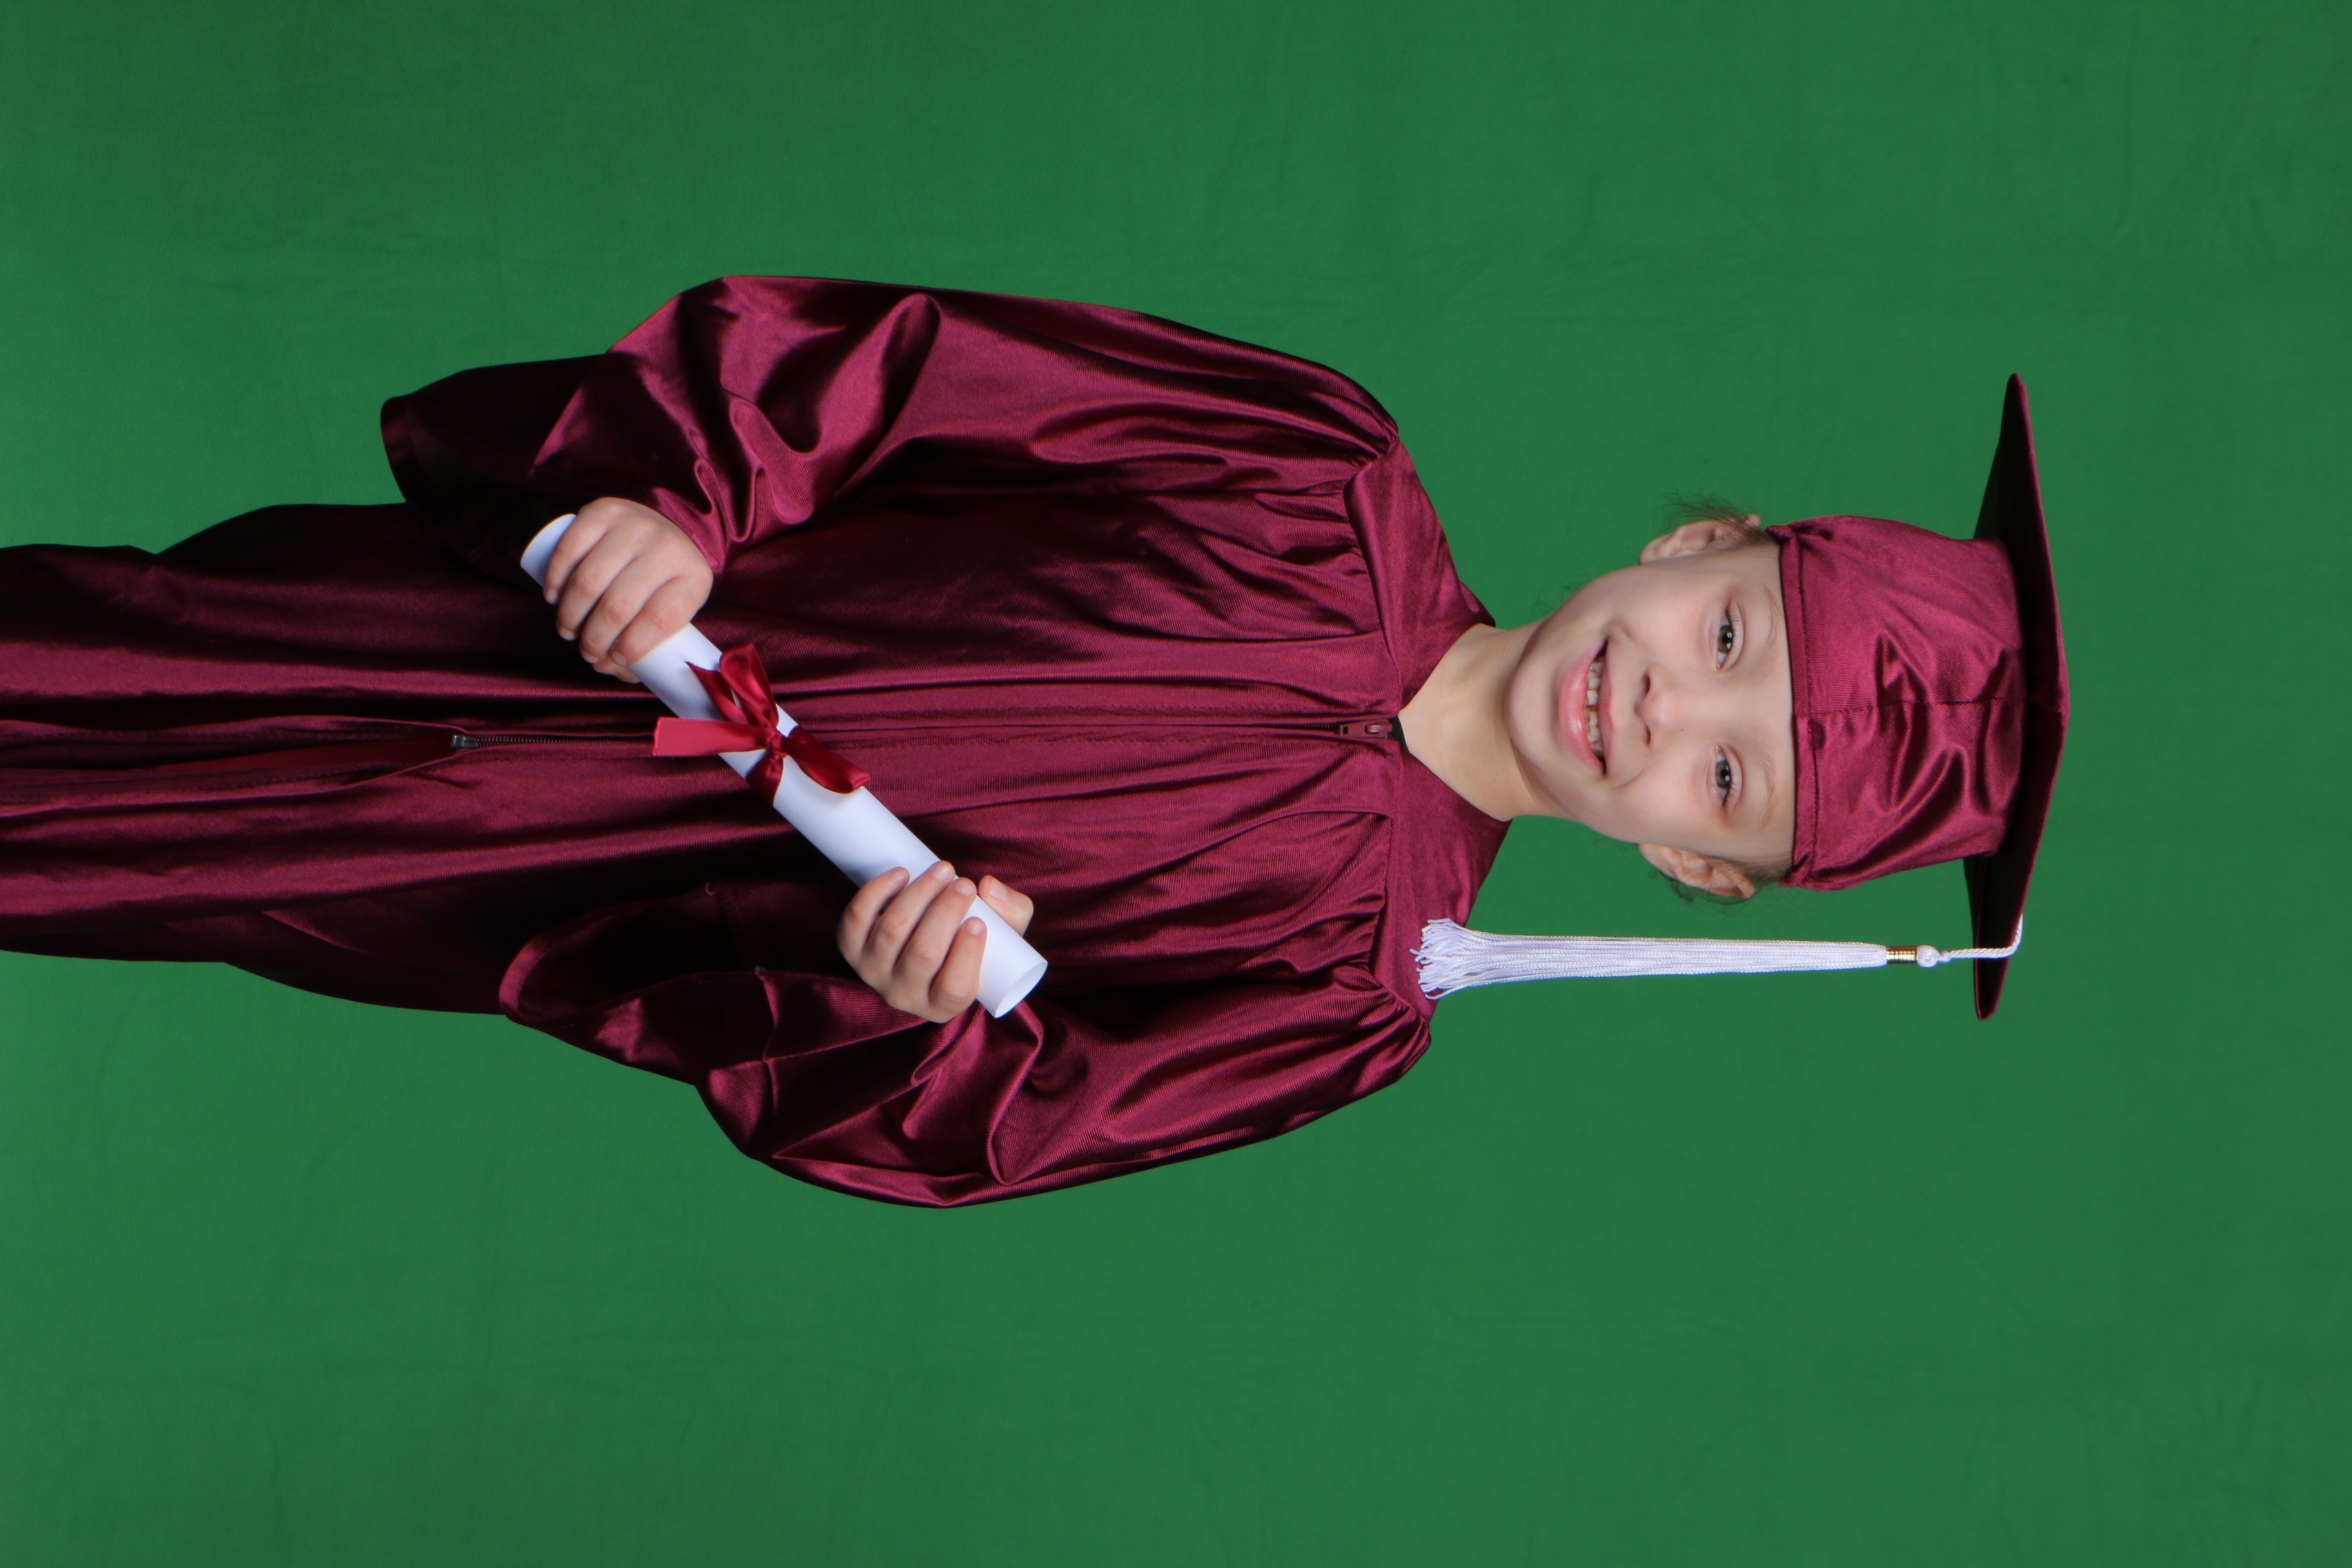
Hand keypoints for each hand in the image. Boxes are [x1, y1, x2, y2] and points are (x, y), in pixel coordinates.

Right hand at [542, 497, 714, 681]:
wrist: (668, 525)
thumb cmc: (667, 580)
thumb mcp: (674, 609)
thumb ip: (647, 643)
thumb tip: (608, 668)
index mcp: (693, 577)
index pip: (659, 620)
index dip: (632, 648)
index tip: (615, 660)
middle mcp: (667, 547)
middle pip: (619, 606)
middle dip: (594, 640)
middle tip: (587, 652)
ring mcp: (634, 525)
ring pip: (589, 581)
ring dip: (570, 615)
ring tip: (568, 631)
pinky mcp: (604, 510)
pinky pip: (569, 549)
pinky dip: (556, 579)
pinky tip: (554, 597)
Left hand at [838, 864, 1035, 1021]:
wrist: (926, 946)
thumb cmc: (970, 945)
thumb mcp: (1006, 939)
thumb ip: (1011, 912)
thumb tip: (988, 887)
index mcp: (943, 1006)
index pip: (954, 989)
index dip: (967, 954)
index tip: (978, 922)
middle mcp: (903, 996)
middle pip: (923, 954)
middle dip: (945, 913)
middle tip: (965, 884)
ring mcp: (873, 973)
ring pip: (891, 931)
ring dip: (919, 894)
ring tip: (943, 870)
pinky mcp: (851, 948)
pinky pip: (856, 919)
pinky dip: (876, 892)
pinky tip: (901, 874)